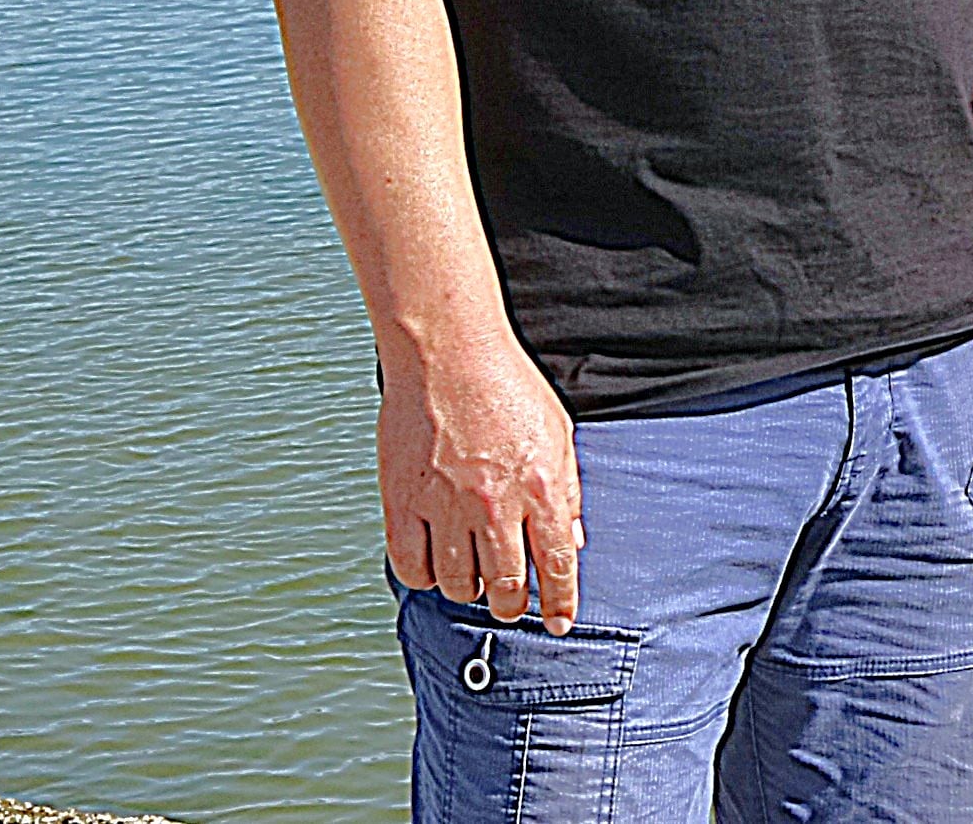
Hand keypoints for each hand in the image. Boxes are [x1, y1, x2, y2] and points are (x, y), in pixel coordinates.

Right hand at [380, 335, 583, 631]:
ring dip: (468, 588)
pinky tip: (434, 562)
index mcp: (541, 488)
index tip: (557, 622)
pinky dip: (425, 575)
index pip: (556, 567)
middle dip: (511, 605)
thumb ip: (566, 493)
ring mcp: (446, 505)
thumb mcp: (556, 434)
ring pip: (458, 584)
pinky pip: (412, 566)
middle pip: (506, 587)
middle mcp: (495, 504)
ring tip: (472, 572)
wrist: (445, 350)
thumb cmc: (504, 385)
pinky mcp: (403, 501)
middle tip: (508, 600)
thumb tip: (570, 544)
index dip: (559, 604)